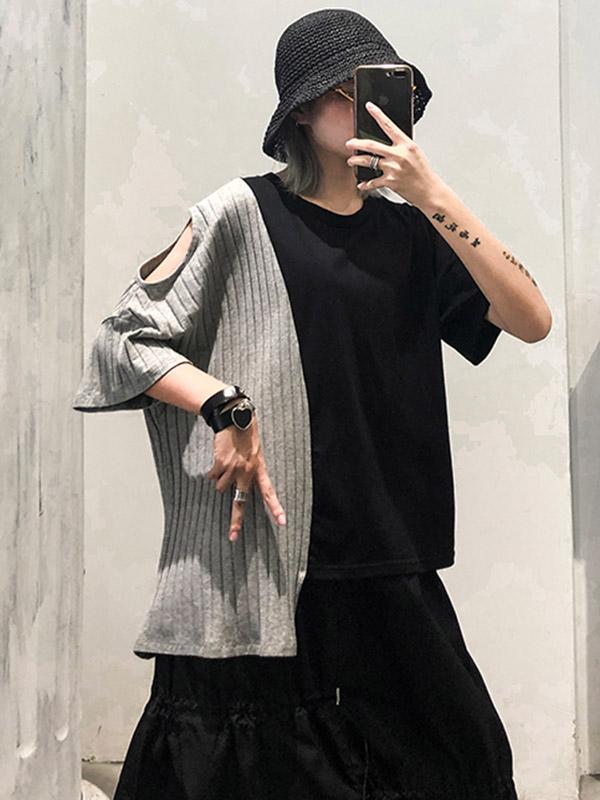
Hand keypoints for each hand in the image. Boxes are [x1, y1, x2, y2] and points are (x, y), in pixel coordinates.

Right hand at [205, 407, 286, 542]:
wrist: (234, 417)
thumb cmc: (245, 435)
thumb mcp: (254, 453)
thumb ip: (250, 470)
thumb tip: (235, 489)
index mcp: (259, 469)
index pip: (269, 491)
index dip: (275, 507)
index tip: (281, 521)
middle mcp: (247, 471)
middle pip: (240, 501)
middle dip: (236, 521)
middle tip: (233, 536)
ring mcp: (233, 469)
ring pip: (220, 487)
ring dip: (220, 479)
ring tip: (225, 463)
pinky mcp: (220, 464)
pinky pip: (212, 476)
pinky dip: (212, 471)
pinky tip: (218, 458)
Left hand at [345, 100, 444, 208]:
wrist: (429, 191)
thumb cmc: (423, 173)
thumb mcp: (415, 153)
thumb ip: (402, 147)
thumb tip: (389, 142)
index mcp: (406, 145)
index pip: (389, 126)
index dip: (378, 114)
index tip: (369, 107)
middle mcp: (399, 155)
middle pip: (372, 145)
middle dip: (357, 143)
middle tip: (349, 143)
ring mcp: (393, 169)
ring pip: (368, 162)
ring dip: (356, 161)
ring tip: (351, 161)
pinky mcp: (390, 182)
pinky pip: (372, 182)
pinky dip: (365, 184)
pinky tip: (361, 184)